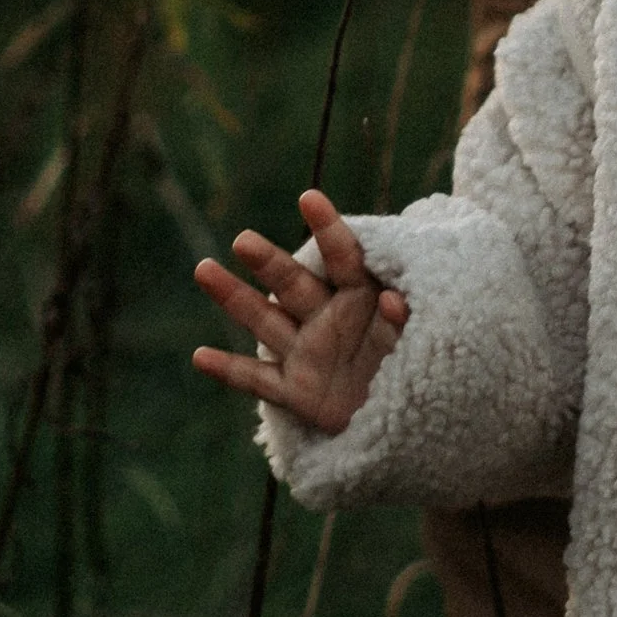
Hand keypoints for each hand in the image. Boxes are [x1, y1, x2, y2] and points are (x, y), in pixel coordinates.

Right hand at [191, 188, 408, 434]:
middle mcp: (325, 318)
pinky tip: (199, 357)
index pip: (344, 257)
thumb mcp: (417, 346)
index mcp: (360, 296)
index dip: (328, 228)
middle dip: (268, 262)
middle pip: (292, 284)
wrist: (406, 418)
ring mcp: (305, 353)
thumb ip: (399, 325)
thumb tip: (393, 300)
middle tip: (244, 240)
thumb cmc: (416, 367)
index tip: (309, 198)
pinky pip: (257, 381)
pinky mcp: (294, 391)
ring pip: (264, 320)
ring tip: (204, 268)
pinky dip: (229, 371)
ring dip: (234, 297)